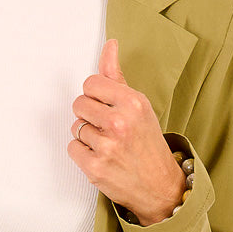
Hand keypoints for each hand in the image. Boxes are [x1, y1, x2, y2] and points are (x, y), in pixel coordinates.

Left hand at [68, 38, 184, 225]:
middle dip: (89, 115)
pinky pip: (72, 148)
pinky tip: (102, 157)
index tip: (107, 106)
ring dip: (87, 136)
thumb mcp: (138, 105)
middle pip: (78, 104)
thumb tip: (109, 45)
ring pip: (75, 127)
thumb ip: (117, 76)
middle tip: (108, 127)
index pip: (90, 83)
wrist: (160, 186)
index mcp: (132, 102)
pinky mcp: (95, 168)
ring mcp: (107, 147)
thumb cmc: (147, 143)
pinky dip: (83, 153)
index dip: (95, 95)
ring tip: (108, 144)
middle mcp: (120, 123)